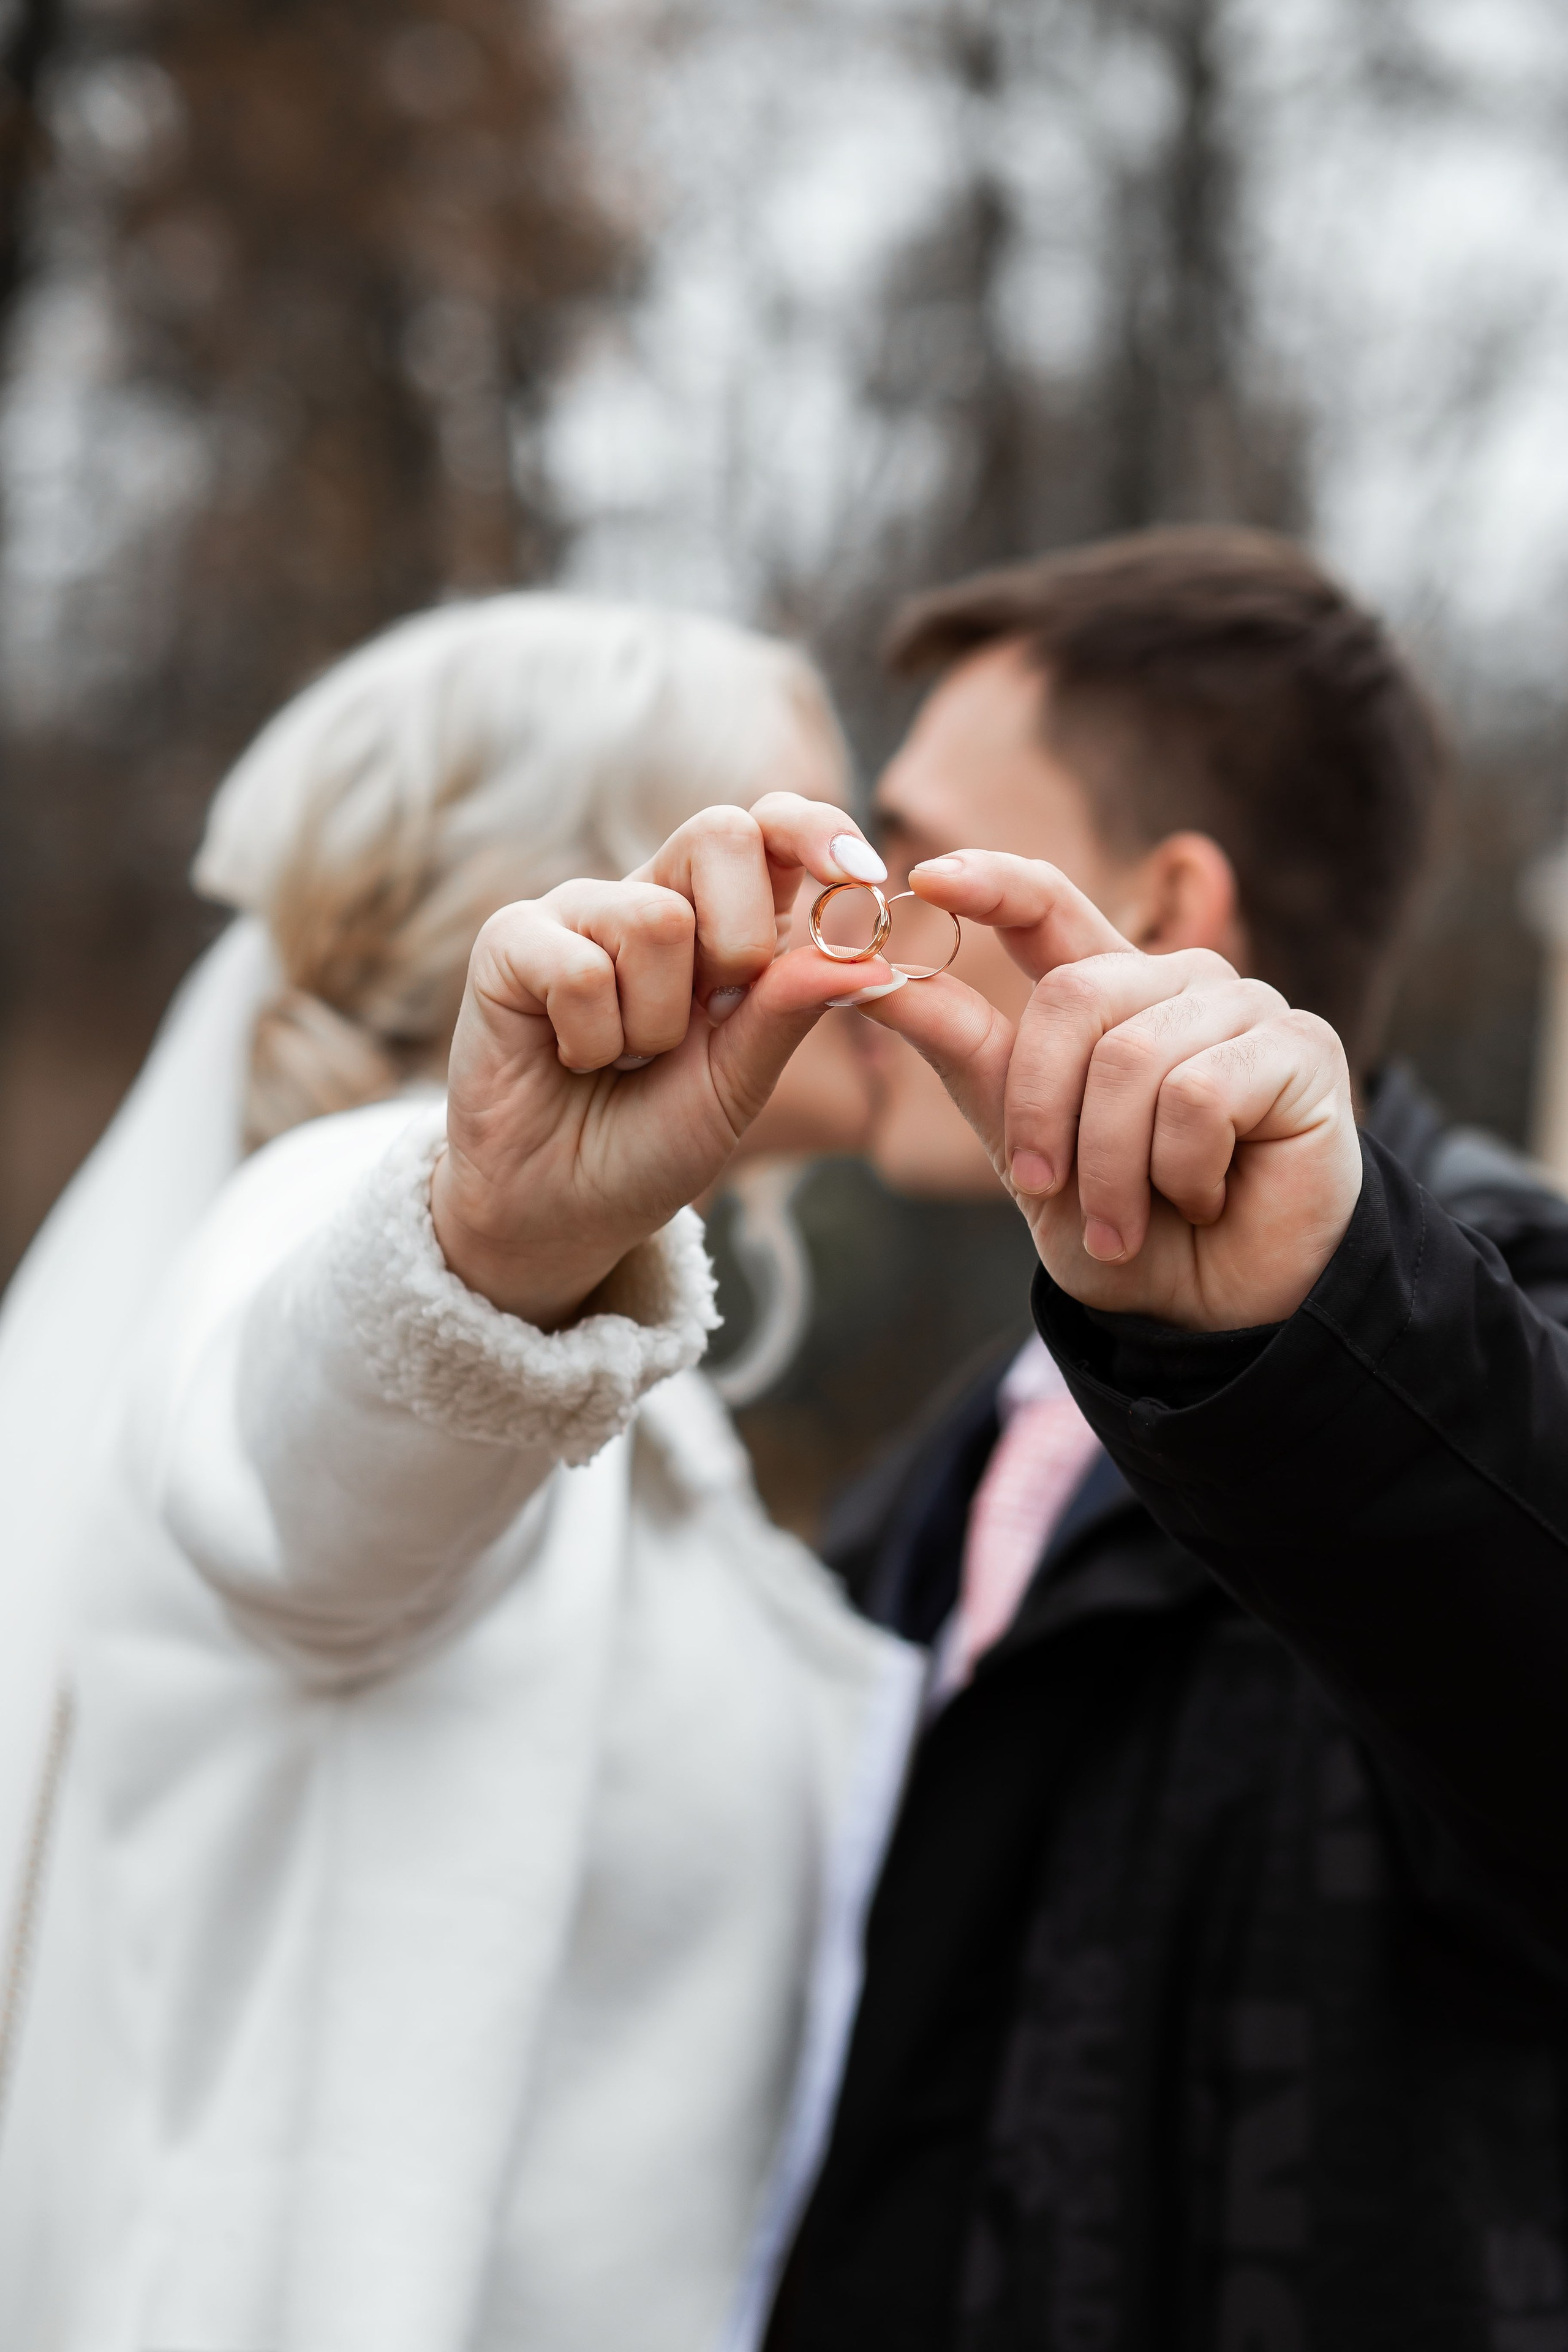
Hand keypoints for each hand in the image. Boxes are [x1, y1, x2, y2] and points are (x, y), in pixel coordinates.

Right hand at [430, 798, 893, 1326]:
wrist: (562, 1210)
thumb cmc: (650, 1142)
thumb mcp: (738, 1082)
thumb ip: (789, 1012)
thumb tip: (869, 958)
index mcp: (719, 919)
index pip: (770, 827)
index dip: (816, 831)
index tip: (859, 876)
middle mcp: (650, 898)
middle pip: (722, 834)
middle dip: (739, 939)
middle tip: (709, 1013)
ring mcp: (578, 912)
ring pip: (658, 919)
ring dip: (656, 1021)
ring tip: (626, 1058)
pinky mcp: (511, 940)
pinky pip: (581, 969)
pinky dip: (592, 1039)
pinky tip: (572, 1058)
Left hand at [859, 850, 1362, 1330]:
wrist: (1213, 1313)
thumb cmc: (1125, 1232)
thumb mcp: (1023, 1149)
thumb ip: (971, 1059)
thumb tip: (876, 979)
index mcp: (1109, 994)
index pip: (1049, 906)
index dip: (991, 883)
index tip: (925, 877)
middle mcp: (1177, 983)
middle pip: (1071, 998)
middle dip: (1042, 1114)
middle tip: (1050, 1192)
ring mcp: (1246, 1007)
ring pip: (1132, 1058)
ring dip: (1112, 1166)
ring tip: (1128, 1222)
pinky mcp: (1301, 1048)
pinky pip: (1199, 1093)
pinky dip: (1180, 1169)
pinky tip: (1205, 1197)